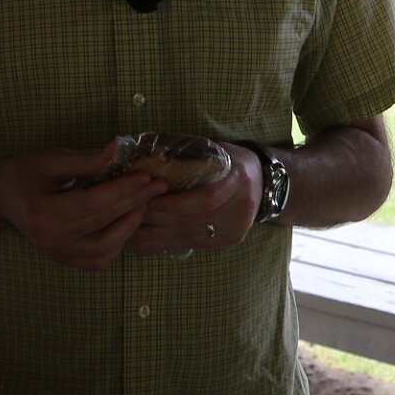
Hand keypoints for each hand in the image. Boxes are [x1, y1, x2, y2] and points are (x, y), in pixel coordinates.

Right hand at [0, 143, 164, 269]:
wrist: (1, 197)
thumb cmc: (25, 173)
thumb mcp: (52, 160)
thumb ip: (86, 160)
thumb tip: (118, 150)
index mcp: (43, 213)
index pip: (92, 203)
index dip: (122, 190)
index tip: (146, 176)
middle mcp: (50, 240)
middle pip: (102, 223)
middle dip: (134, 203)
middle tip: (158, 187)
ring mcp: (57, 254)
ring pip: (105, 249)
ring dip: (130, 226)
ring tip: (145, 204)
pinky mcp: (65, 260)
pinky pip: (99, 259)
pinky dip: (118, 243)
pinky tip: (128, 222)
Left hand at [129, 143, 259, 253]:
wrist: (263, 181)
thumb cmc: (233, 160)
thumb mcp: (216, 150)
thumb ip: (189, 156)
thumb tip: (149, 159)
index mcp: (239, 180)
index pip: (207, 199)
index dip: (177, 204)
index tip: (152, 201)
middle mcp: (242, 208)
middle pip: (195, 220)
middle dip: (159, 219)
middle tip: (132, 214)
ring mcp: (238, 228)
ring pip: (191, 237)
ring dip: (158, 235)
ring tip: (131, 230)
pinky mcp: (230, 240)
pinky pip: (193, 245)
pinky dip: (166, 244)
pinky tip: (144, 241)